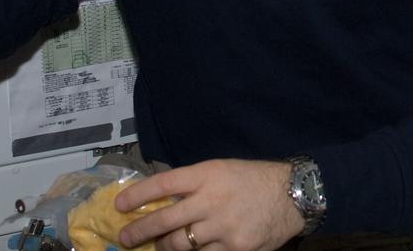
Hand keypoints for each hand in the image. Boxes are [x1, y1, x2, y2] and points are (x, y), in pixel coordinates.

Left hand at [115, 159, 303, 250]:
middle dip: (140, 231)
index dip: (137, 195)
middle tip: (125, 238)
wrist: (293, 195)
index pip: (163, 184)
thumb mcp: (221, 170)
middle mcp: (212, 200)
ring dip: (164, 247)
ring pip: (181, 245)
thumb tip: (162, 200)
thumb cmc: (253, 179)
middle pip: (165, 219)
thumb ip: (194, 184)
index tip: (119, 205)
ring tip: (157, 247)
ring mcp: (223, 227)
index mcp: (207, 174)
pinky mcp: (235, 249)